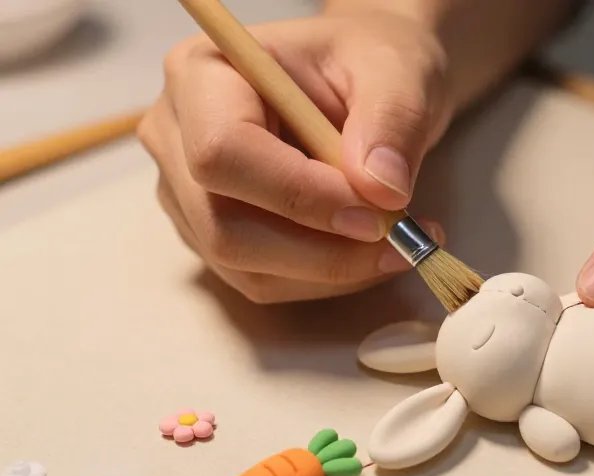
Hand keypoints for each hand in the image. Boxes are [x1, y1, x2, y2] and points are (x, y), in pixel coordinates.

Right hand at [137, 7, 450, 302]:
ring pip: (246, 267)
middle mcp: (177, 136)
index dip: (298, 195)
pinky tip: (371, 252)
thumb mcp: (397, 71)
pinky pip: (264, 281)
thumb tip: (382, 191)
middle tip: (402, 242)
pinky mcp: (214, 235)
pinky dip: (326, 280)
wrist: (369, 82)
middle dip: (322, 251)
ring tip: (402, 242)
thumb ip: (392, 122)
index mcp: (203, 73)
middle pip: (225, 226)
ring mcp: (188, 194)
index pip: (223, 153)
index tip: (376, 213)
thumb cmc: (370, 62)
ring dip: (332, 272)